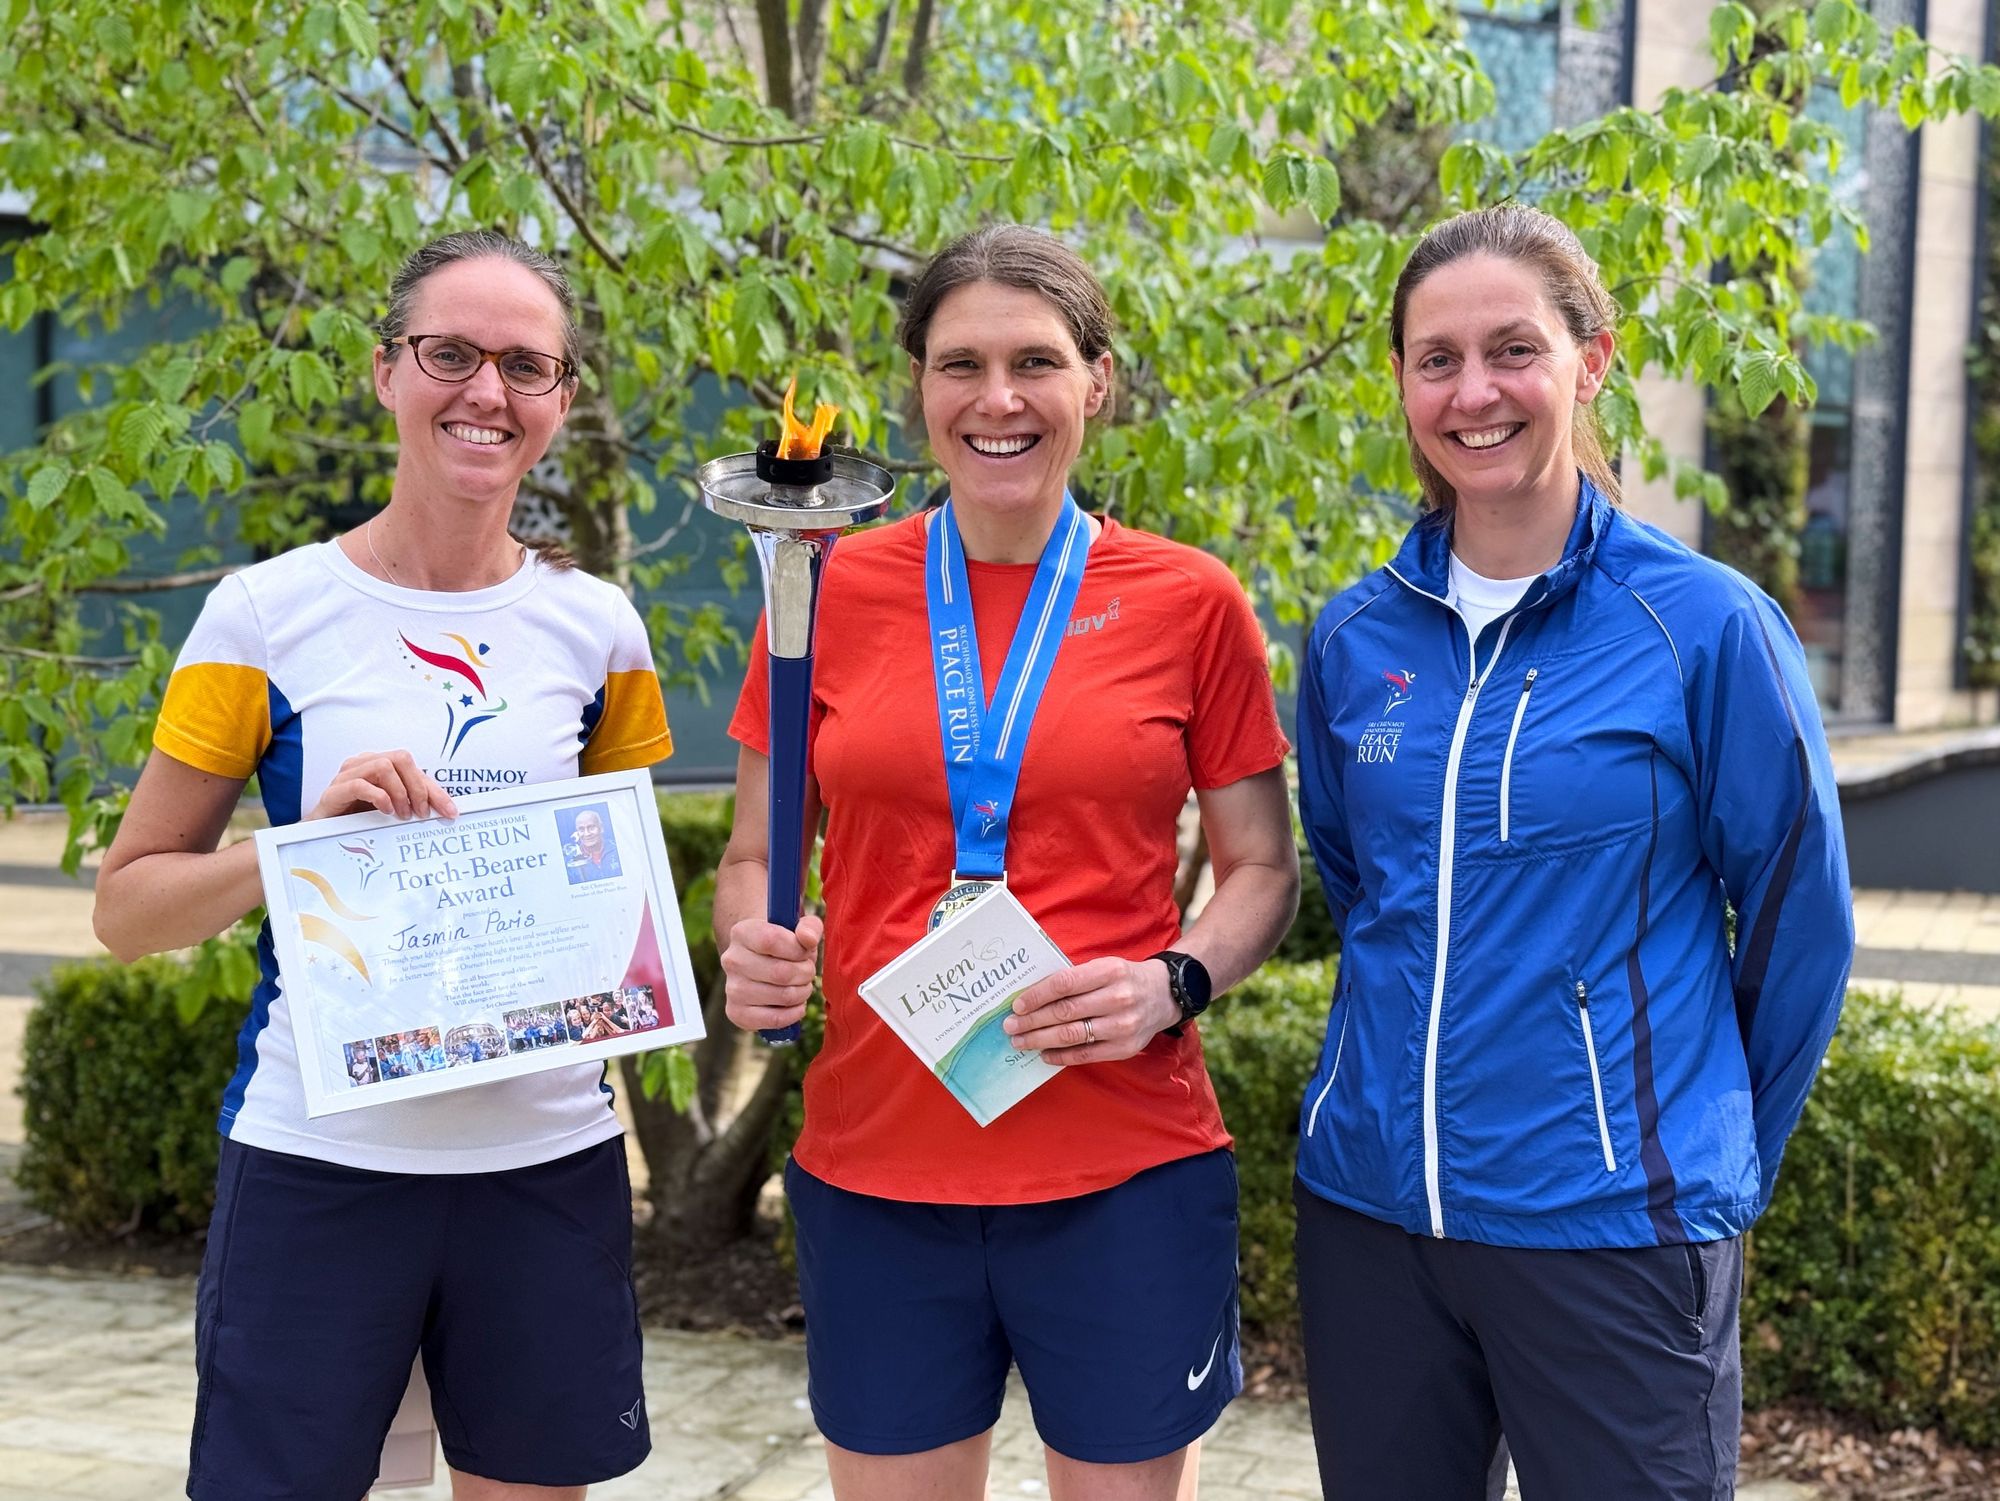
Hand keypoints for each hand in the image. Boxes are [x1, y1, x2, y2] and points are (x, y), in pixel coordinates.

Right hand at [305, 750, 456, 821]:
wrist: (323, 832)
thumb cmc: (358, 818)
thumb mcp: (392, 809)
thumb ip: (414, 803)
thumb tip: (447, 810)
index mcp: (379, 763)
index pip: (414, 767)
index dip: (436, 790)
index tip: (451, 812)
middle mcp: (364, 763)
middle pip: (401, 758)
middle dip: (417, 787)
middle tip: (421, 813)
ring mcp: (347, 775)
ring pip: (383, 766)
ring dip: (400, 792)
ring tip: (402, 814)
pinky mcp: (334, 791)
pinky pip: (359, 784)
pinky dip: (378, 796)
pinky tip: (386, 810)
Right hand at [722, 914, 823, 1032]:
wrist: (761, 964)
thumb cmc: (785, 945)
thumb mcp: (799, 929)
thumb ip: (809, 927)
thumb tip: (808, 939)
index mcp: (742, 933)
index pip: (772, 940)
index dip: (797, 949)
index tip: (804, 951)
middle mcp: (732, 960)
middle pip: (781, 972)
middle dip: (805, 973)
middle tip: (806, 971)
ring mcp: (732, 989)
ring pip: (782, 996)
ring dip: (802, 992)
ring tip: (800, 985)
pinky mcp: (736, 1013)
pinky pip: (774, 1019)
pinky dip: (794, 1014)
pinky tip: (796, 1004)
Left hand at [1003, 956, 1180, 1064]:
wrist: (1165, 995)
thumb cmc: (1124, 978)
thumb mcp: (1104, 967)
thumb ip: (1074, 979)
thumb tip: (1031, 996)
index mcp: (1109, 971)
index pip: (1064, 984)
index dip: (1037, 995)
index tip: (1017, 1005)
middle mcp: (1118, 998)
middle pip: (1065, 1012)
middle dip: (1032, 1021)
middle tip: (1010, 1026)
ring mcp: (1124, 1025)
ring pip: (1072, 1036)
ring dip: (1040, 1040)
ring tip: (1021, 1041)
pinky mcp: (1126, 1048)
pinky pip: (1086, 1055)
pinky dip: (1061, 1056)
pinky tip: (1044, 1054)